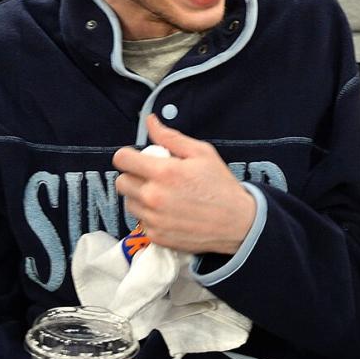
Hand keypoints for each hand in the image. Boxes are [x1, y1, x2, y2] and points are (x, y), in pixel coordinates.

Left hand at [113, 115, 255, 255]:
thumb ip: (171, 137)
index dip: (128, 156)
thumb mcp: (202, 153)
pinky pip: (141, 222)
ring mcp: (154, 219)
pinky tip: (168, 212)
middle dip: (133, 176)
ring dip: (139, 197)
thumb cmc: (221, 186)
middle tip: (152, 178)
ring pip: (129, 203)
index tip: (137, 159)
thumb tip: (151, 122)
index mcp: (163, 172)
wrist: (238, 223)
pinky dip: (150, 216)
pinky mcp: (156, 236)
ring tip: (162, 196)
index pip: (122, 159)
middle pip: (122, 182)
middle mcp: (154, 197)